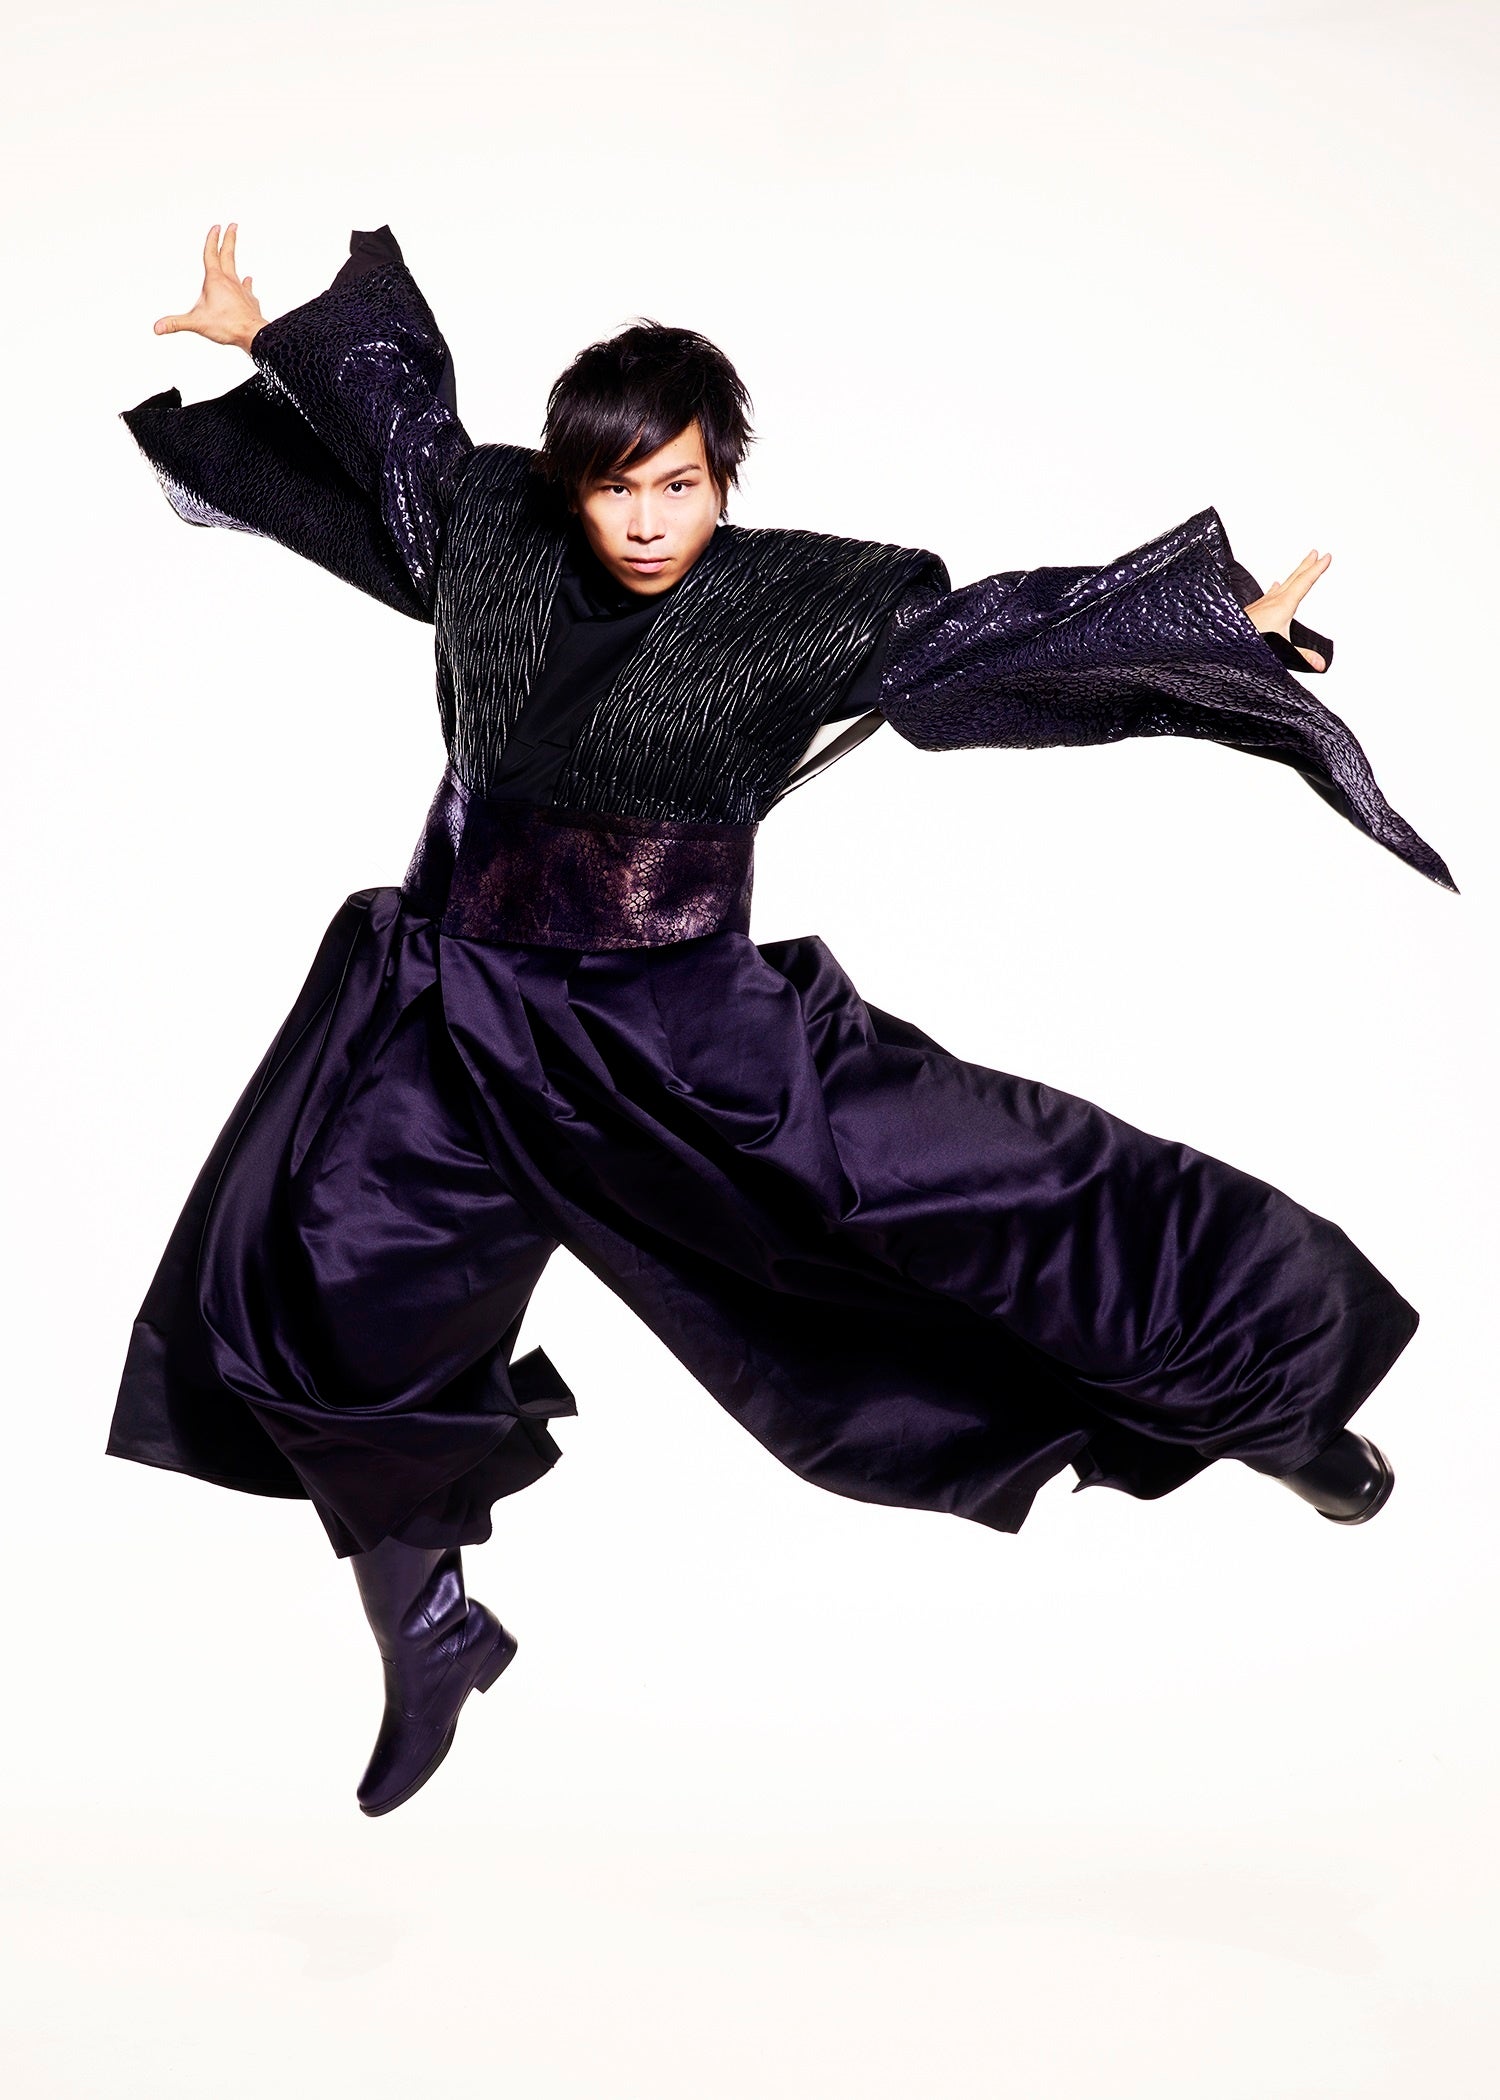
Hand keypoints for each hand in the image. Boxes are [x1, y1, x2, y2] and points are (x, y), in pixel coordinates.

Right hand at [153, 222, 267, 352]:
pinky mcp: (250, 301)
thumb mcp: (197, 323)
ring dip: (234, 260)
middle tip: (233, 225)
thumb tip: (157, 327)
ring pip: (237, 270)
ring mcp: (242, 290)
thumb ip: (176, 323)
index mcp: (215, 280)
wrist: (254, 334)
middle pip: (228, 255)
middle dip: (229, 239)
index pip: (211, 254)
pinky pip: (247, 289)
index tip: (216, 227)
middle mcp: (230, 281)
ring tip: (234, 254)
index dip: (212, 240)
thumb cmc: (228, 325)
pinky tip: (248, 282)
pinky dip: (246, 284)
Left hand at [1242, 548, 1330, 670]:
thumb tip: (1320, 664)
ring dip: (1293, 574)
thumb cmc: (1249, 642)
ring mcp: (1262, 603)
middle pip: (1294, 578)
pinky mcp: (1254, 609)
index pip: (1305, 582)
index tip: (1326, 557)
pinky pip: (1269, 593)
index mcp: (1283, 605)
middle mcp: (1272, 600)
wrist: (1223, 641)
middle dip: (1306, 565)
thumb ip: (1302, 656)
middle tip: (1315, 553)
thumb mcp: (1281, 650)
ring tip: (1300, 566)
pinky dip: (1276, 587)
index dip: (1317, 569)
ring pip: (1283, 584)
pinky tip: (1274, 586)